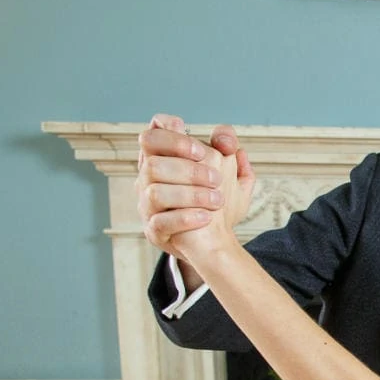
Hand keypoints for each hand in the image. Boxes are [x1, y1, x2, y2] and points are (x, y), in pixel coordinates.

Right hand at [135, 114, 253, 257]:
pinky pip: (160, 222)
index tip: (202, 152)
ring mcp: (148, 208)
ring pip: (155, 192)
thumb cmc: (218, 204)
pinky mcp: (154, 232)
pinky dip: (186, 218)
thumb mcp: (231, 173)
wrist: (216, 243)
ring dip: (191, 194)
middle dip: (189, 170)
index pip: (151, 136)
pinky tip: (206, 217)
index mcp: (163, 161)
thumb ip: (228, 149)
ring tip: (217, 200)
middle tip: (218, 179)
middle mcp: (148, 182)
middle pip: (152, 164)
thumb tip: (225, 140)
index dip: (173, 138)